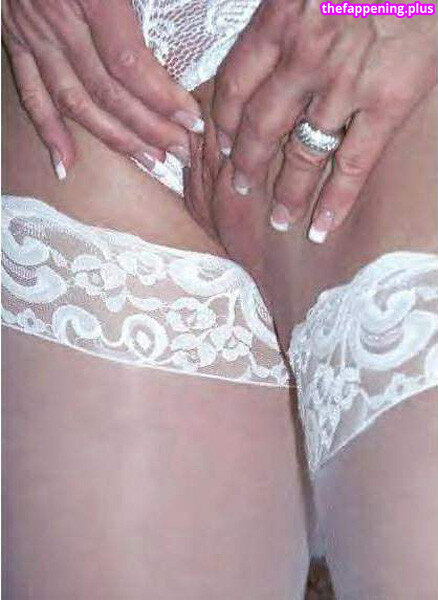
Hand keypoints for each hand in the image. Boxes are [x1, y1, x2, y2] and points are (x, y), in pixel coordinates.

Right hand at [2, 0, 203, 178]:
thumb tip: (203, 5)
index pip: (130, 64)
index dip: (163, 99)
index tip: (192, 123)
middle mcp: (56, 20)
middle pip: (107, 92)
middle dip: (148, 128)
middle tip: (179, 153)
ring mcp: (31, 33)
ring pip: (74, 101)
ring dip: (113, 139)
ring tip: (148, 162)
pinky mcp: (15, 39)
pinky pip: (30, 94)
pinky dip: (48, 131)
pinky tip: (66, 164)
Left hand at [211, 0, 436, 241]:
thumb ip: (286, 16)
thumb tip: (270, 46)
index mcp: (280, 20)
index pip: (236, 86)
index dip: (226, 123)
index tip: (223, 146)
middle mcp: (304, 57)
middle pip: (262, 127)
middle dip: (247, 165)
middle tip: (240, 189)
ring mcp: (345, 83)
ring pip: (303, 153)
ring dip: (287, 192)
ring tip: (279, 219)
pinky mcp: (388, 100)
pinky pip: (354, 162)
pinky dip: (336, 200)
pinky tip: (321, 227)